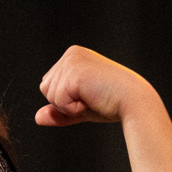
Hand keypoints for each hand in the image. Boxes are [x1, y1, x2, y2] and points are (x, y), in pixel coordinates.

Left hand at [35, 45, 157, 126]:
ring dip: (69, 106)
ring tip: (93, 98)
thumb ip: (58, 111)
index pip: (48, 85)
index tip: (89, 94)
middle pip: (45, 89)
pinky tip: (92, 100)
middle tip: (91, 97)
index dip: (65, 99)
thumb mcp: (79, 107)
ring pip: (50, 97)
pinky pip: (58, 102)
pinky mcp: (74, 73)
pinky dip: (73, 109)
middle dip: (64, 103)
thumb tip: (37, 118)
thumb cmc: (112, 103)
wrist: (134, 102)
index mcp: (73, 56)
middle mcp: (71, 54)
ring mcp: (72, 61)